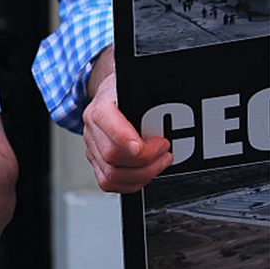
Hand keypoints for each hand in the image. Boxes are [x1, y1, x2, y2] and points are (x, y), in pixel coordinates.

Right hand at [82, 47, 171, 192]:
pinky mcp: (97, 162)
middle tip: (166, 149)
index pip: (106, 123)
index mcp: (100, 108)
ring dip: (143, 174)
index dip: (129, 138)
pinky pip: (108, 182)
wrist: (111, 95)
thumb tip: (178, 91)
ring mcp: (92, 148)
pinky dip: (131, 184)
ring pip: (111, 175)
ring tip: (161, 161)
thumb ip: (153, 91)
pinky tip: (146, 173)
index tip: (158, 143)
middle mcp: (92, 130)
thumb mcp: (139, 84)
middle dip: (147, 159)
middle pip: (112, 156)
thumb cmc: (127, 91)